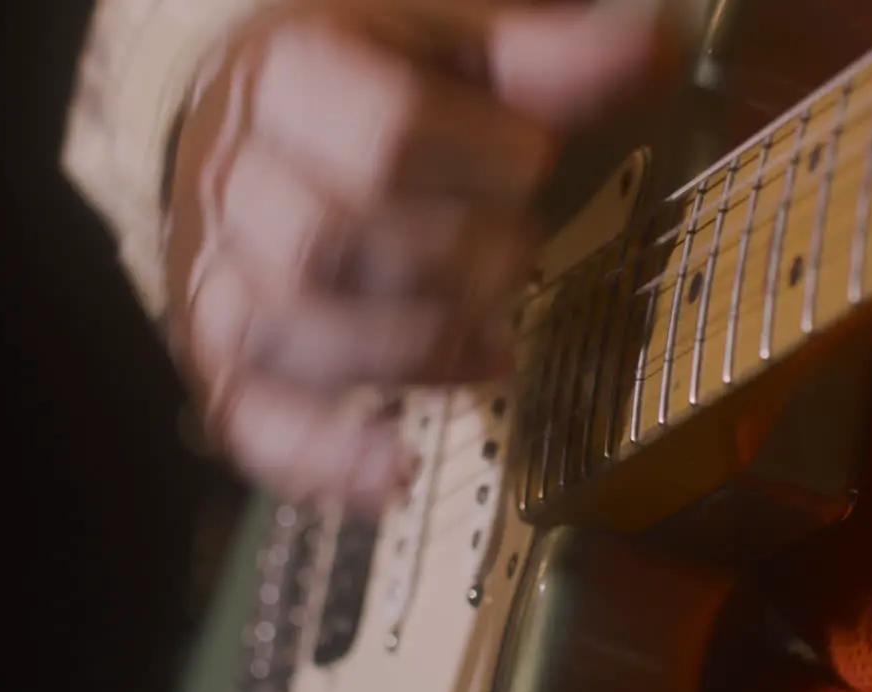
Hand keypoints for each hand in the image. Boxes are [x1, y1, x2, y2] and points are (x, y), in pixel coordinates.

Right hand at [165, 0, 672, 512]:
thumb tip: (655, 52)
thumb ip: (540, 59)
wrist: (238, 122)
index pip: (382, 133)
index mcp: (288, 75)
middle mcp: (235, 178)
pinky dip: (321, 458)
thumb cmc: (356, 79)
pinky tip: (395, 468)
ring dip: (414, 353)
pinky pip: (247, 422)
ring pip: (294, 334)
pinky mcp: (218, 358)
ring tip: (494, 347)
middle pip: (332, 241)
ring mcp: (216, 275)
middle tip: (523, 254)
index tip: (537, 161)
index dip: (482, 160)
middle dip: (458, 263)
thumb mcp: (443, 43)